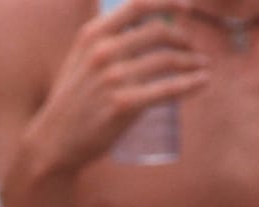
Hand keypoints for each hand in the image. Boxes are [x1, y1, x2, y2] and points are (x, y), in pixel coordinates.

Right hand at [28, 0, 209, 174]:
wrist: (55, 141)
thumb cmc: (73, 101)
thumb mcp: (80, 60)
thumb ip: (104, 40)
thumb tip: (142, 23)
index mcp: (92, 35)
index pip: (137, 6)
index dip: (168, 2)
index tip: (188, 7)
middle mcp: (102, 52)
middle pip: (159, 32)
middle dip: (183, 40)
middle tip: (193, 51)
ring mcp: (113, 78)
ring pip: (167, 60)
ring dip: (192, 61)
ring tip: (202, 67)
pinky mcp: (124, 105)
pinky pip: (168, 89)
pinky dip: (191, 83)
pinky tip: (203, 81)